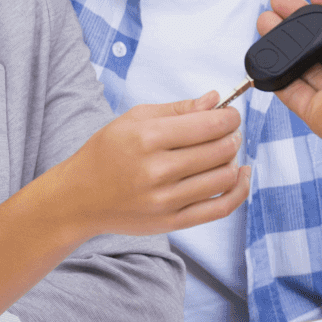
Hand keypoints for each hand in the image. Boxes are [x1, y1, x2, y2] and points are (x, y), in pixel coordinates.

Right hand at [47, 93, 250, 237]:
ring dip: (234, 160)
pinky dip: (240, 191)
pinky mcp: (172, 222)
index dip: (229, 117)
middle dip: (232, 136)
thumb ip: (178, 108)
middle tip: (228, 132)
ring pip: (224, 177)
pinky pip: (220, 208)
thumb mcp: (134, 119)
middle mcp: (158, 170)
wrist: (79, 197)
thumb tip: (216, 99)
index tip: (231, 115)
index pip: (209, 125)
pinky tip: (242, 176)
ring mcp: (166, 200)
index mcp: (148, 138)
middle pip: (220, 150)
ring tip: (226, 152)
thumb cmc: (106, 153)